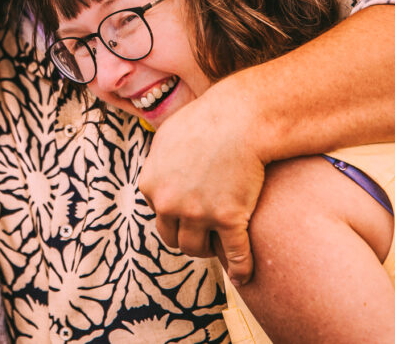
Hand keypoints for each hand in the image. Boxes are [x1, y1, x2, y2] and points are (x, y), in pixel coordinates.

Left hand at [138, 84, 265, 285]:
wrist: (237, 119)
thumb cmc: (204, 121)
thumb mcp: (166, 137)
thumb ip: (157, 162)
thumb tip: (155, 176)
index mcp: (150, 185)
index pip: (157, 212)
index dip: (174, 212)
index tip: (188, 211)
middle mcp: (168, 203)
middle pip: (172, 237)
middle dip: (186, 237)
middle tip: (201, 235)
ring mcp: (198, 214)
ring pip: (196, 248)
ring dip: (206, 250)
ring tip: (217, 247)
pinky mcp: (228, 219)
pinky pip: (234, 253)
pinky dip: (240, 268)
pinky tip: (244, 276)